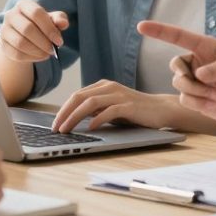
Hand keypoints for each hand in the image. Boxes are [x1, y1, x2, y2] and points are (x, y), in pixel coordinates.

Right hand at [0, 0, 68, 62]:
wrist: (23, 35)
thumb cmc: (40, 25)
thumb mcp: (51, 19)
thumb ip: (59, 19)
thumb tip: (63, 23)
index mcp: (23, 5)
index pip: (36, 13)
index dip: (49, 28)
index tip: (59, 41)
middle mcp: (10, 15)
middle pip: (27, 29)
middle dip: (43, 42)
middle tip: (53, 49)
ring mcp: (4, 30)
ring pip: (20, 43)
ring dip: (37, 51)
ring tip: (47, 53)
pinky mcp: (3, 45)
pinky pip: (16, 54)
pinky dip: (31, 57)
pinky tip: (40, 56)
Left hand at [52, 79, 179, 132]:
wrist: (161, 110)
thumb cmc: (134, 111)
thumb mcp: (111, 108)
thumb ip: (95, 109)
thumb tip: (73, 118)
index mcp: (102, 86)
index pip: (76, 95)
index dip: (63, 109)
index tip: (54, 124)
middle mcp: (109, 87)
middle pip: (79, 97)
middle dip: (64, 113)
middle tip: (55, 128)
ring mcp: (119, 95)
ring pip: (90, 103)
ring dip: (75, 117)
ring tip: (67, 129)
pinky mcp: (129, 105)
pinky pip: (109, 111)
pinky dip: (97, 119)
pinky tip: (90, 128)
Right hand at [137, 21, 215, 129]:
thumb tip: (198, 73)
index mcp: (208, 48)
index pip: (179, 37)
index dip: (160, 31)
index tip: (141, 26)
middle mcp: (198, 62)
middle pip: (175, 64)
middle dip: (185, 77)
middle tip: (205, 84)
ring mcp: (197, 81)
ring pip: (178, 84)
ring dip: (196, 92)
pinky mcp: (197, 99)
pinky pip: (184, 100)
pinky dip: (197, 104)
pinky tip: (213, 105)